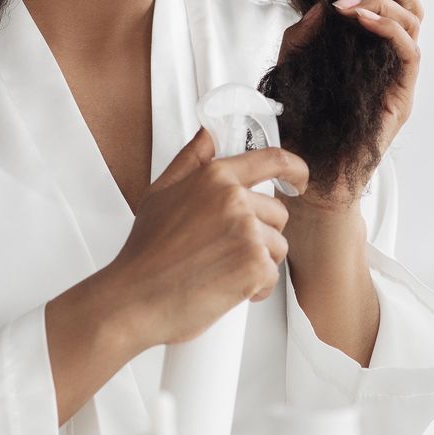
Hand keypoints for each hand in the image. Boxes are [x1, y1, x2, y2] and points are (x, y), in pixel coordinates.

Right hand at [101, 127, 310, 346]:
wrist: (134, 298)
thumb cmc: (145, 253)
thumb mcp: (160, 193)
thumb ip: (190, 161)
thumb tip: (208, 136)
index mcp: (214, 177)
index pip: (272, 160)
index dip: (294, 169)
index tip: (298, 180)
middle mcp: (234, 199)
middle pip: (277, 213)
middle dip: (259, 235)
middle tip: (225, 252)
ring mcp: (246, 231)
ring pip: (277, 246)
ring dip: (256, 263)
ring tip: (221, 271)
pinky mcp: (254, 264)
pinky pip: (272, 276)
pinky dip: (254, 288)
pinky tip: (225, 289)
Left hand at [276, 0, 424, 210]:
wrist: (306, 178)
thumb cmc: (299, 127)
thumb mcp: (290, 68)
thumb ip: (300, 37)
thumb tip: (316, 6)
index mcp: (368, 48)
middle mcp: (390, 60)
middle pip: (409, 4)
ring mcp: (400, 78)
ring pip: (413, 22)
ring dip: (383, 1)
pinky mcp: (402, 96)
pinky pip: (408, 51)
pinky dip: (388, 27)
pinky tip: (360, 17)